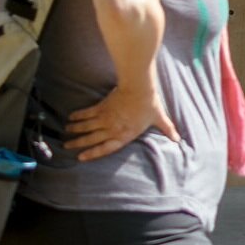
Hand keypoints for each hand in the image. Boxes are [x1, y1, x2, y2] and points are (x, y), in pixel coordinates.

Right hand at [63, 79, 180, 161]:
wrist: (139, 87)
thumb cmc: (149, 104)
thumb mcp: (159, 118)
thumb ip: (167, 129)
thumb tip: (178, 139)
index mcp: (124, 135)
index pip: (105, 148)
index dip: (92, 153)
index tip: (80, 157)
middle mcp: (111, 129)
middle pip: (91, 139)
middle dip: (78, 143)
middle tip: (67, 146)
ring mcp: (105, 118)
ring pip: (86, 126)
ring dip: (75, 130)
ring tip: (66, 134)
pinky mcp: (101, 106)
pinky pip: (87, 113)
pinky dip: (78, 116)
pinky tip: (71, 118)